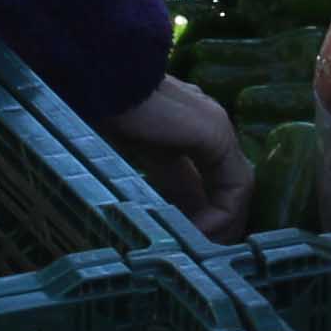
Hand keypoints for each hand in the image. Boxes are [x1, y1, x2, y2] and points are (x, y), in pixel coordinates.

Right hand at [101, 77, 250, 238]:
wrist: (96, 74)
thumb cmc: (94, 107)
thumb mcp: (119, 152)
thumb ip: (139, 177)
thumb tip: (144, 216)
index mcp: (181, 129)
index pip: (203, 182)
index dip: (196, 216)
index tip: (178, 242)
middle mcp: (205, 126)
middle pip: (225, 188)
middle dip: (214, 225)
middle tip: (197, 256)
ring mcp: (214, 127)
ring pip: (236, 190)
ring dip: (220, 226)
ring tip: (196, 251)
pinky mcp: (214, 132)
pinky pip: (235, 186)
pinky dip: (221, 216)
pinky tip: (196, 233)